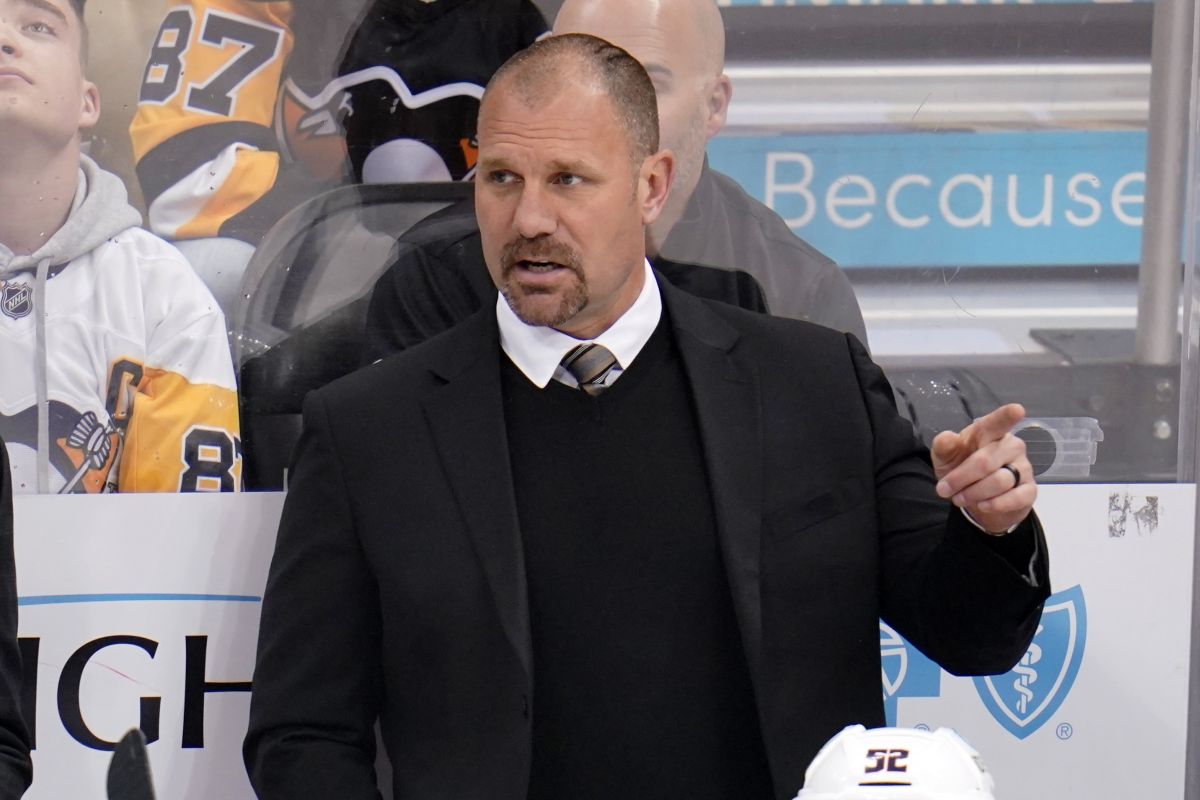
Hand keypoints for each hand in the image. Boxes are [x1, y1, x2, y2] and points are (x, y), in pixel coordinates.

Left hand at [930, 403, 1036, 533]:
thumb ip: (944, 447)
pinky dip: (996, 504)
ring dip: (974, 493)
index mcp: (989, 433)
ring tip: (960, 498)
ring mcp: (1023, 467)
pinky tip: (983, 505)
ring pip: (1000, 481)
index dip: (1007, 416)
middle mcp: (1010, 446)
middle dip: (960, 478)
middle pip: (986, 461)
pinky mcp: (1029, 490)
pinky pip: (1016, 498)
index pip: (998, 422)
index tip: (1017, 409)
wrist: (975, 499)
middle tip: (944, 490)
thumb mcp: (945, 458)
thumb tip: (947, 437)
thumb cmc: (961, 468)